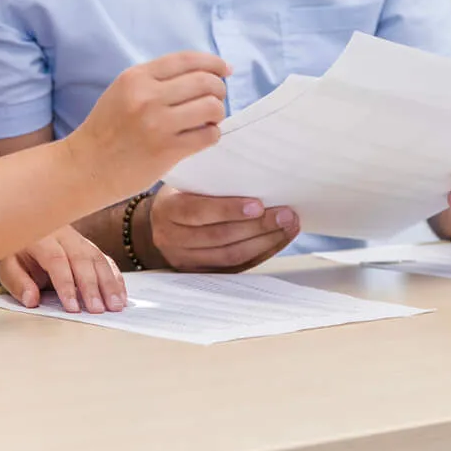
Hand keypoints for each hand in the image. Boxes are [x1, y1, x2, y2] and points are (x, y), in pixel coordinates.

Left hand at [0, 227, 127, 313]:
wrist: (27, 229)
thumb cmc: (18, 253)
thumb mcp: (9, 267)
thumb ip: (18, 283)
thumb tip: (31, 300)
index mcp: (41, 238)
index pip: (57, 261)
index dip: (66, 285)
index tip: (73, 307)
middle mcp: (64, 235)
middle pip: (82, 259)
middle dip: (92, 286)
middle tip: (97, 310)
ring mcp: (80, 239)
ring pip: (99, 259)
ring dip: (109, 283)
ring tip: (115, 306)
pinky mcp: (90, 247)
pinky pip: (106, 261)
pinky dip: (115, 279)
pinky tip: (121, 296)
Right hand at [68, 52, 229, 198]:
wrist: (85, 167)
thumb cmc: (107, 130)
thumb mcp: (122, 92)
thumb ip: (155, 80)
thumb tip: (202, 74)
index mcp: (136, 77)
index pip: (187, 59)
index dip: (213, 62)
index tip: (225, 70)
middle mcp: (147, 96)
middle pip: (205, 81)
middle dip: (219, 89)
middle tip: (216, 100)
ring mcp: (158, 124)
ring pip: (212, 107)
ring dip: (218, 113)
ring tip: (209, 120)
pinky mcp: (167, 150)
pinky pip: (208, 135)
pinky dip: (212, 134)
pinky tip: (202, 137)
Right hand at [146, 189, 299, 271]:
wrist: (161, 222)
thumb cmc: (181, 195)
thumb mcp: (187, 182)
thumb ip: (212, 182)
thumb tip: (257, 177)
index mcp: (168, 210)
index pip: (199, 212)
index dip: (229, 210)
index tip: (258, 205)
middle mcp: (172, 239)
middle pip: (220, 237)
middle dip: (258, 227)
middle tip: (285, 215)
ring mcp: (185, 260)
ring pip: (231, 256)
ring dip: (265, 242)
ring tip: (288, 226)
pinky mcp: (201, 273)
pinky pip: (236, 268)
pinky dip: (261, 254)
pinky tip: (278, 240)